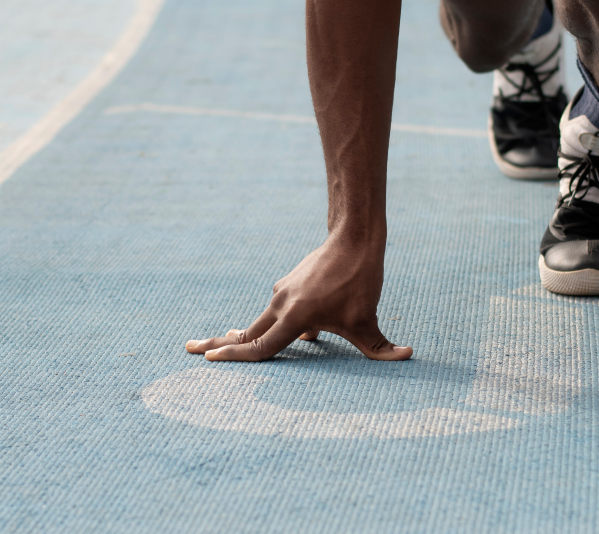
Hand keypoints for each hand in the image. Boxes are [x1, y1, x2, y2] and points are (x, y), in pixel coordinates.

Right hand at [185, 234, 410, 361]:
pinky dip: (276, 324)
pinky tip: (296, 331)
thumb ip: (381, 347)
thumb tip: (407, 356)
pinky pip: (279, 311)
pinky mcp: (290, 285)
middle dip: (219, 342)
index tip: (210, 359)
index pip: (260, 346)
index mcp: (294, 317)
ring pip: (262, 321)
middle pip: (246, 332)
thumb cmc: (359, 281)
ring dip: (247, 335)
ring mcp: (282, 293)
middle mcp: (281, 304)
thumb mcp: (369, 319)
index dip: (235, 356)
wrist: (353, 239)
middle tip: (191, 349)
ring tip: (224, 342)